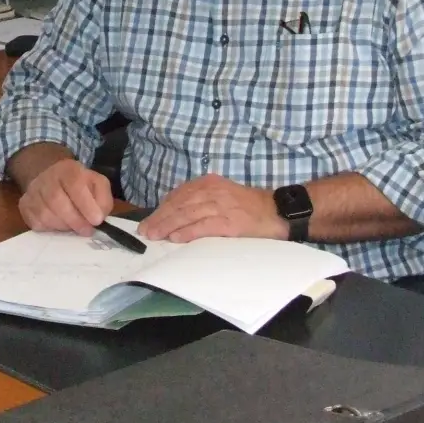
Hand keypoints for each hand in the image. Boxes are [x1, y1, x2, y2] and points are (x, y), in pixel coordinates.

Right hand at [19, 158, 113, 234]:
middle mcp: (47, 178)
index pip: (74, 184)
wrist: (52, 177)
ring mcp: (32, 192)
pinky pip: (36, 223)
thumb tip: (98, 218)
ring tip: (73, 226)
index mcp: (68, 169)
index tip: (96, 221)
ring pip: (45, 215)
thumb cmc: (80, 185)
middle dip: (75, 220)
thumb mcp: (98, 185)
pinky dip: (50, 229)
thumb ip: (103, 200)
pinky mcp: (24, 206)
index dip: (86, 205)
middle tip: (87, 230)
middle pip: (56, 201)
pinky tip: (59, 224)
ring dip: (63, 226)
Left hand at [138, 174, 287, 242]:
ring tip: (155, 236)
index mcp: (209, 184)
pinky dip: (188, 232)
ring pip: (188, 214)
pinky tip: (176, 238)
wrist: (277, 211)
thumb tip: (176, 216)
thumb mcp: (222, 196)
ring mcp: (221, 206)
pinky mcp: (230, 222)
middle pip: (180, 205)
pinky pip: (204, 226)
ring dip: (168, 226)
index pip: (179, 196)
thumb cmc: (249, 207)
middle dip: (160, 218)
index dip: (162, 209)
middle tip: (145, 231)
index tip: (149, 221)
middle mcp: (212, 191)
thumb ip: (201, 201)